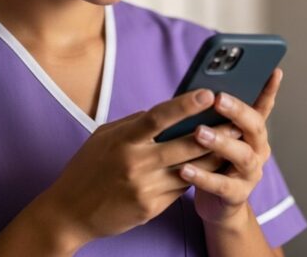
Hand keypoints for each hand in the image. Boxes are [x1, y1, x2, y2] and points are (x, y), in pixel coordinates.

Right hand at [39, 89, 241, 247]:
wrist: (69, 213)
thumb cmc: (87, 169)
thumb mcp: (104, 137)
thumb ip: (134, 124)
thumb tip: (164, 112)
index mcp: (123, 140)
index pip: (158, 117)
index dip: (185, 104)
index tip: (207, 93)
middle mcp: (135, 163)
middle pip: (184, 145)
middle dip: (214, 132)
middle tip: (237, 120)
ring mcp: (144, 187)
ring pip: (190, 168)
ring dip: (214, 155)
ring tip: (234, 142)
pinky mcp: (150, 207)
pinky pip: (181, 188)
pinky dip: (198, 175)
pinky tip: (212, 167)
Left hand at [179, 67, 282, 224]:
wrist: (217, 204)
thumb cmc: (213, 162)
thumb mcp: (215, 135)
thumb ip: (213, 116)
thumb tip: (197, 89)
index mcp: (253, 132)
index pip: (264, 106)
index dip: (270, 89)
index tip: (273, 70)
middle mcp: (258, 149)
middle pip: (255, 126)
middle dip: (237, 111)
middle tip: (218, 99)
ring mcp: (251, 173)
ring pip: (242, 155)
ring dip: (221, 142)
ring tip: (199, 132)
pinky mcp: (237, 194)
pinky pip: (222, 185)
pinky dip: (203, 177)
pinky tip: (185, 169)